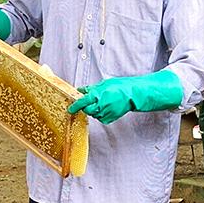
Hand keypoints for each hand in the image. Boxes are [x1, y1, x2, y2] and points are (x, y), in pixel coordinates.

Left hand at [68, 70, 183, 124]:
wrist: (133, 95)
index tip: (70, 109)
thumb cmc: (120, 87)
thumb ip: (91, 89)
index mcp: (98, 95)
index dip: (75, 106)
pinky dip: (101, 114)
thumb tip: (80, 90)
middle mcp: (100, 105)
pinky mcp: (110, 118)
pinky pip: (100, 118)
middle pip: (87, 110)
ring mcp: (105, 113)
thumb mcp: (103, 84)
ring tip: (102, 102)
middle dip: (86, 107)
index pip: (82, 102)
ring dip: (94, 110)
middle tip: (90, 102)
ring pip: (94, 114)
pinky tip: (107, 108)